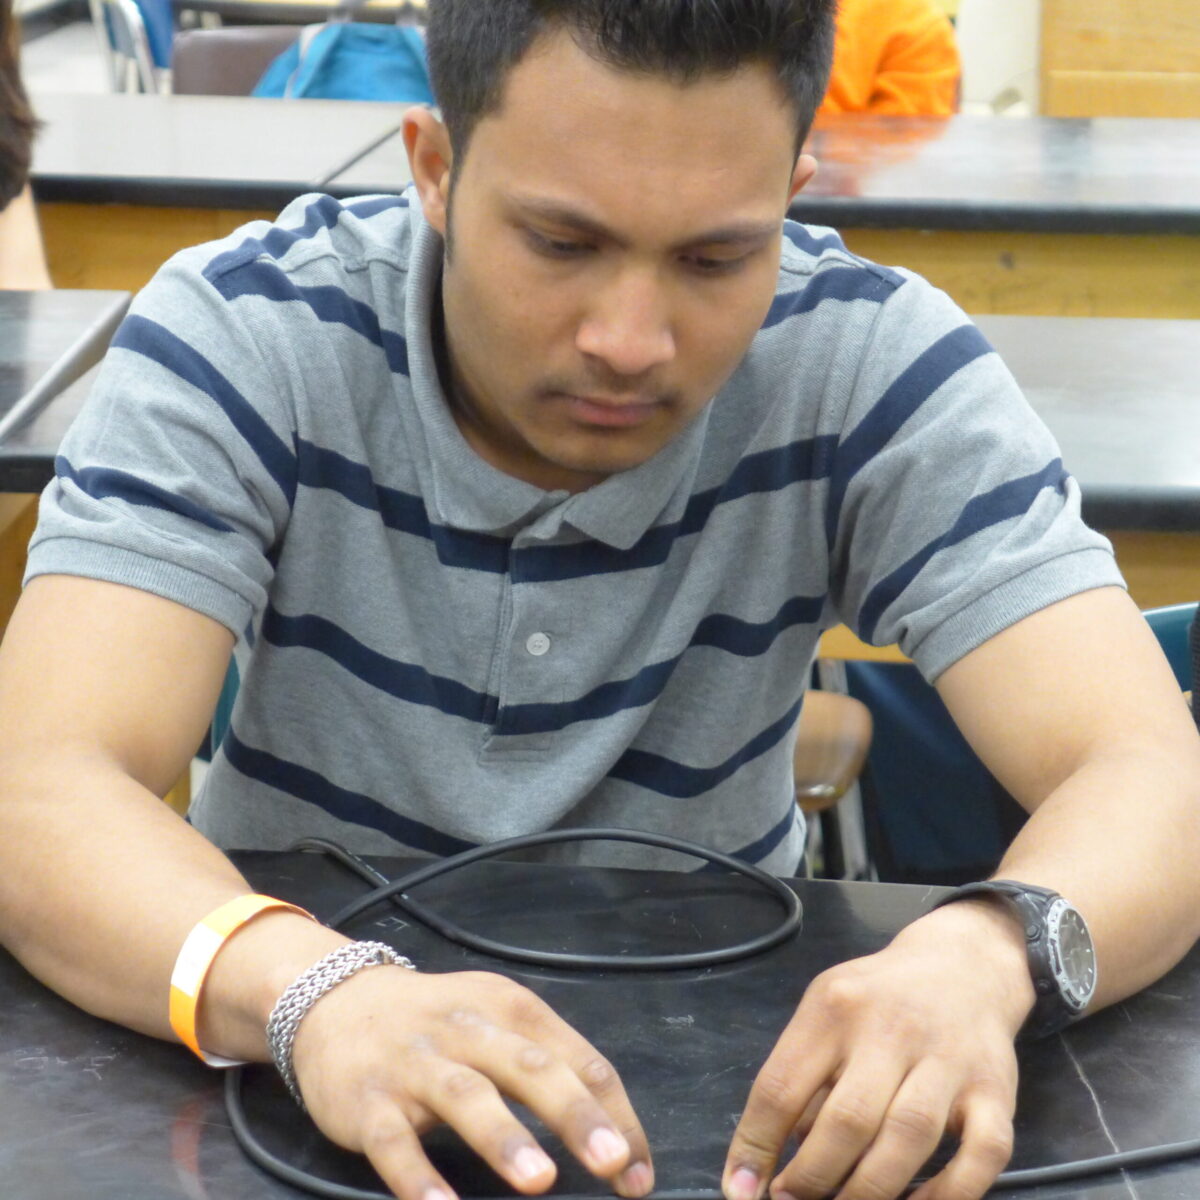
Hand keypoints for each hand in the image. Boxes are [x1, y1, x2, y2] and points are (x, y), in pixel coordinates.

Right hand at [290, 965, 654, 1199]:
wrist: (336, 1000)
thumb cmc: (439, 1021)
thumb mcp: (496, 1020)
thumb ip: (548, 1063)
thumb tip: (612, 1130)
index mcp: (510, 1007)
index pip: (577, 1058)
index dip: (614, 1114)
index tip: (638, 1172)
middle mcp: (467, 1029)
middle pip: (529, 1067)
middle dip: (574, 1114)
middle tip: (613, 1162)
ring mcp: (415, 1064)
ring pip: (465, 1096)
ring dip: (504, 1137)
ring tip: (540, 1179)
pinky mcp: (368, 1101)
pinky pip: (395, 1141)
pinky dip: (418, 1177)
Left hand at [723, 901, 1035, 1199]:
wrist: (962, 964)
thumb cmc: (877, 999)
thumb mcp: (827, 1013)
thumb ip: (803, 1076)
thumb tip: (766, 1160)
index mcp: (835, 1008)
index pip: (783, 1085)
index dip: (756, 1145)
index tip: (740, 1190)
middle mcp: (891, 1029)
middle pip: (849, 1118)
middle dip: (813, 1177)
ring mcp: (949, 1059)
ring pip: (910, 1136)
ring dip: (870, 1189)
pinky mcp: (997, 1089)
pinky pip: (983, 1154)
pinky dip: (950, 1193)